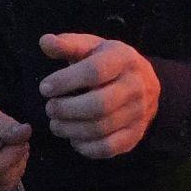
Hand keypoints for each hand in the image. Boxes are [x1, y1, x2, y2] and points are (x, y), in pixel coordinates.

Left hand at [37, 33, 161, 159]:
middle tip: (49, 108)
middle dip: (66, 109)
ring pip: (100, 129)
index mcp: (123, 59)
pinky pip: (108, 148)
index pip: (94, 72)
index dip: (65, 81)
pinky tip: (74, 138)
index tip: (45, 88)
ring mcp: (138, 113)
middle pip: (98, 105)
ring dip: (70, 129)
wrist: (146, 83)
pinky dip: (85, 147)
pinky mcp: (135, 135)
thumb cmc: (109, 63)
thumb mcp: (91, 47)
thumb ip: (67, 45)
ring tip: (56, 123)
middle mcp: (136, 86)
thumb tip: (44, 42)